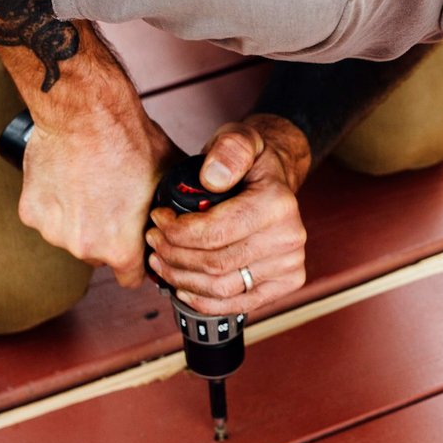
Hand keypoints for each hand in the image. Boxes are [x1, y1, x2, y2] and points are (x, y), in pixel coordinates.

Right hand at [18, 103, 176, 287]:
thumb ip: (177, 207)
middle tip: (115, 205)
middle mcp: (84, 247)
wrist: (86, 111)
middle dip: (108, 237)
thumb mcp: (168, 178)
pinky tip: (69, 178)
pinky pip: (48, 216)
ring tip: (93, 185)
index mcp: (120, 248)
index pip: (131, 279)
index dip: (139, 263)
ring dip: (80, 219)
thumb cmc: (130, 141)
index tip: (139, 247)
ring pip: (71, 236)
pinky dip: (56, 202)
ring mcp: (53, 230)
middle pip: (100, 256)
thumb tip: (192, 213)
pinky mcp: (30, 211)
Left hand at [146, 116, 311, 314]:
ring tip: (161, 261)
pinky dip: (204, 301)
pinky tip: (183, 287)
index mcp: (278, 205)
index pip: (214, 233)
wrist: (276, 181)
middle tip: (153, 242)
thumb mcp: (239, 139)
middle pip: (214, 264)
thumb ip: (228, 150)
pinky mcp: (285, 283)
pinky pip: (238, 304)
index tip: (157, 219)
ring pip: (221, 288)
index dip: (176, 231)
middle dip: (173, 255)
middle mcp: (289, 239)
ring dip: (182, 279)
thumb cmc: (252, 162)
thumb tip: (212, 178)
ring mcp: (289, 265)